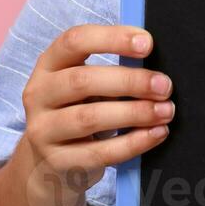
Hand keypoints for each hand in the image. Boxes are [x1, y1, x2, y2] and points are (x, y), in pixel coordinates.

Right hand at [18, 24, 174, 201]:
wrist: (48, 167)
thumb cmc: (78, 112)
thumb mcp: (85, 86)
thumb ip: (111, 71)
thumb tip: (156, 67)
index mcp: (48, 65)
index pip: (74, 40)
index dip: (112, 38)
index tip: (148, 43)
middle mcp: (38, 95)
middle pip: (82, 80)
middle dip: (130, 81)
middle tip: (164, 86)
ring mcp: (43, 130)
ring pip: (90, 118)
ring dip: (135, 112)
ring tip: (165, 111)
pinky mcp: (57, 162)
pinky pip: (99, 152)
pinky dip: (133, 142)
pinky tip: (156, 133)